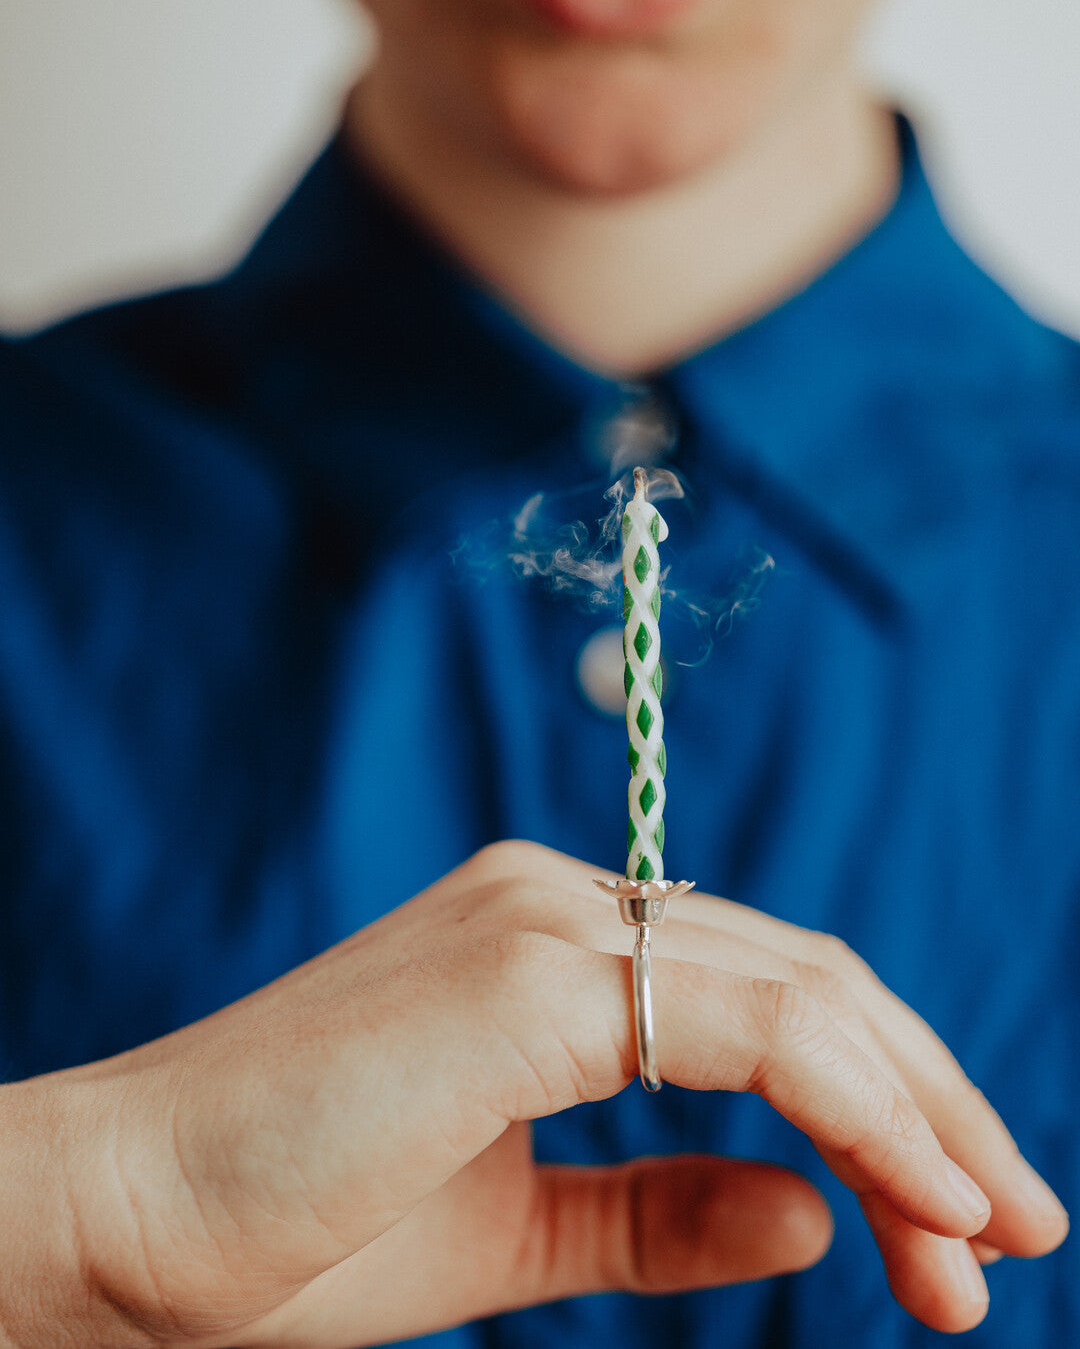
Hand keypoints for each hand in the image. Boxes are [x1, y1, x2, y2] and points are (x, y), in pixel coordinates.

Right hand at [0, 842, 1066, 1345]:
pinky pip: (749, 1023)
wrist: (126, 1227)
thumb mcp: (516, 1233)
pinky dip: (854, 1101)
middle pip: (810, 984)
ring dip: (914, 1114)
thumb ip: (657, 1208)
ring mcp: (542, 923)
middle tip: (1012, 1237)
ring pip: (801, 993)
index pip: (765, 1004)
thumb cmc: (294, 1234)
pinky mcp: (529, 971)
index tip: (954, 1235)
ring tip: (986, 1242)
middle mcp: (554, 905)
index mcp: (546, 951)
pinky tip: (917, 1197)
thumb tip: (812, 1208)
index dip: (882, 1110)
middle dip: (928, 1110)